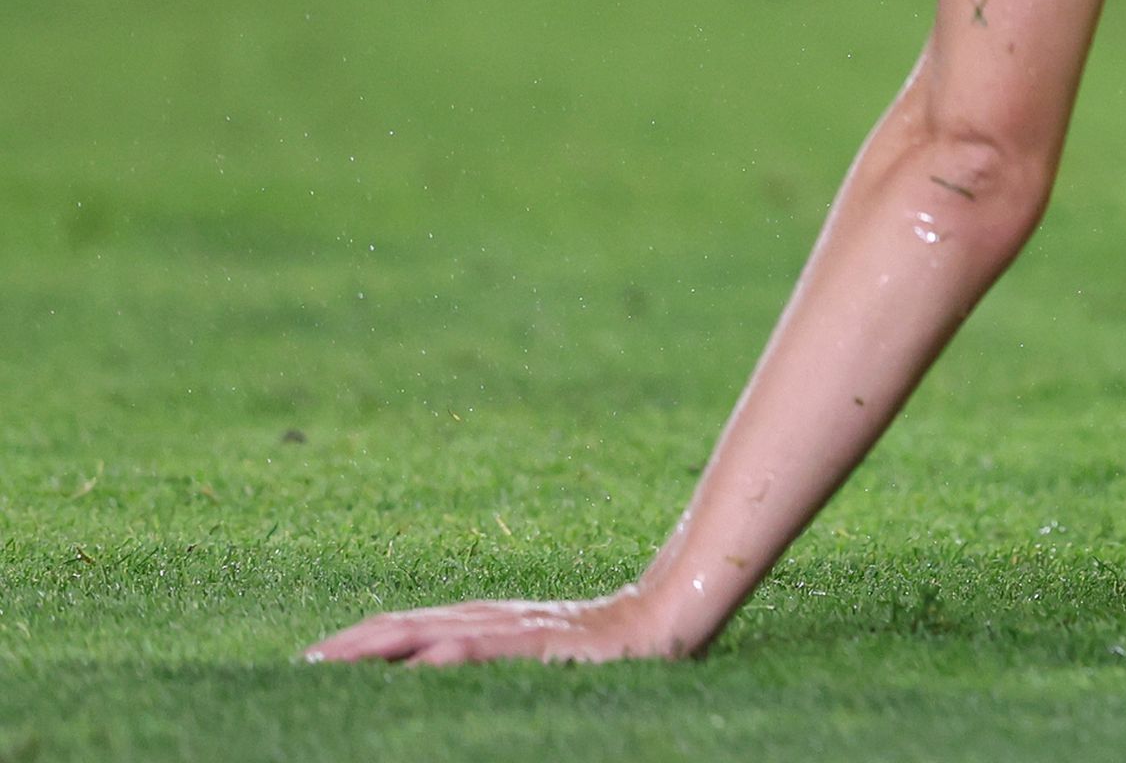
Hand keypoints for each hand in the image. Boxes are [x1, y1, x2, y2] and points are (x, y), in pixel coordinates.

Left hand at [304, 585, 691, 667]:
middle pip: (403, 626)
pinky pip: (487, 647)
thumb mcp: (536, 653)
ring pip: (432, 632)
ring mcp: (516, 627)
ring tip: (332, 664)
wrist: (669, 613)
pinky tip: (420, 662)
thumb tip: (434, 669)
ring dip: (378, 647)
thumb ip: (489, 655)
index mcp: (484, 620)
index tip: (310, 663)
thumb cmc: (606, 643)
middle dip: (349, 647)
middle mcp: (490, 617)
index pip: (403, 627)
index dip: (355, 643)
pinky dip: (449, 654)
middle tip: (301, 667)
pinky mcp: (543, 642)